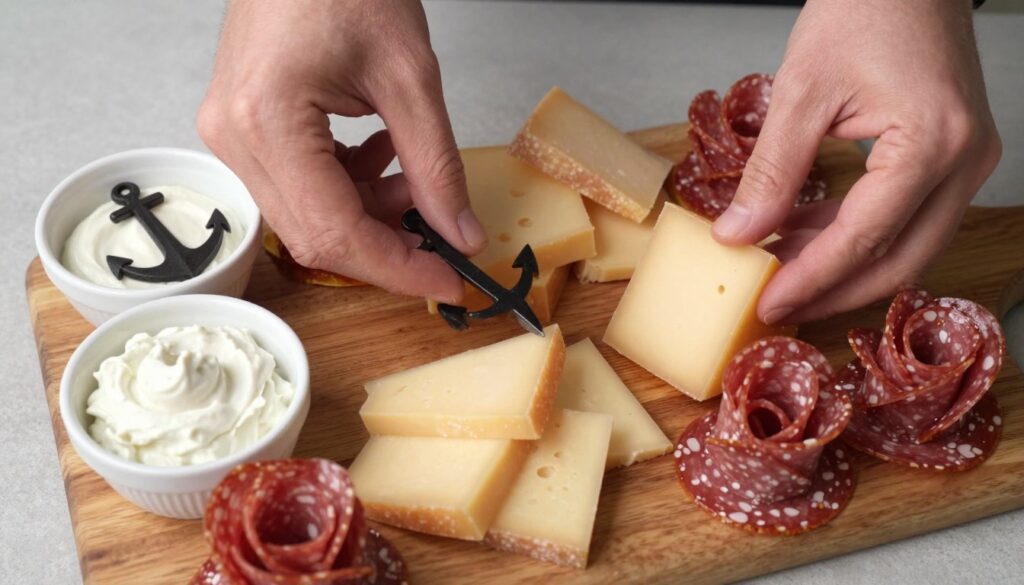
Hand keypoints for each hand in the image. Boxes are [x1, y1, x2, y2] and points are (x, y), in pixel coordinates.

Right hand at [198, 0, 485, 302]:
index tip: (445, 281)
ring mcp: (231, 134)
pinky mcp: (242, 128)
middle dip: (384, 247)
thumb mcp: (410, 77)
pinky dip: (346, 189)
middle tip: (440, 242)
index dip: (395, 268)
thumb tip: (457, 233)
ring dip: (367, 215)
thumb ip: (436, 166)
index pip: (334, 232)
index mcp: (267, 121)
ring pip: (305, 217)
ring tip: (413, 180)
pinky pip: (296, 187)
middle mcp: (235, 137)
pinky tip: (380, 158)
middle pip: (313, 235)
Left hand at [711, 0, 1000, 323]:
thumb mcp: (801, 92)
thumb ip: (771, 171)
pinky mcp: (953, 156)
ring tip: (779, 270)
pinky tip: (803, 234)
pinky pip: (907, 217)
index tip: (767, 305)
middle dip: (834, 291)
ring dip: (843, 265)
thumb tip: (738, 234)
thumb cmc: (864, 8)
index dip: (811, 280)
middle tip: (777, 307)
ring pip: (907, 246)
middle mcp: (964, 162)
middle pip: (900, 261)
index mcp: (932, 145)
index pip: (864, 240)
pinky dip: (855, 233)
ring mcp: (967, 161)